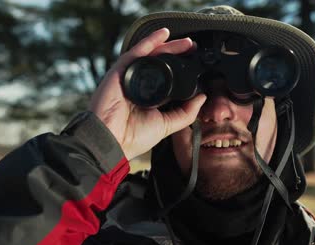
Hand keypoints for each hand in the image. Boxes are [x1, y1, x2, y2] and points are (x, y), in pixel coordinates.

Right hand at [89, 28, 205, 159]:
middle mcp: (140, 85)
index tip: (196, 64)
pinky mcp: (120, 72)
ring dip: (168, 46)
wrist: (112, 141)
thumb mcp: (167, 125)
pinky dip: (149, 41)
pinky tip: (163, 34)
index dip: (181, 69)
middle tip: (194, 48)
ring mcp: (129, 77)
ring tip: (186, 42)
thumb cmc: (133, 137)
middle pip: (161, 63)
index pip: (168, 78)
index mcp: (150, 98)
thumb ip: (186, 113)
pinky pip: (136, 52)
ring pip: (151, 55)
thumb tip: (202, 98)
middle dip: (178, 53)